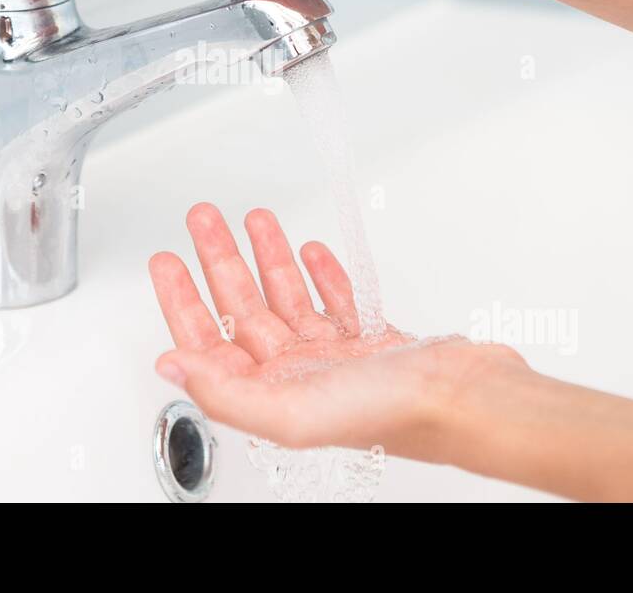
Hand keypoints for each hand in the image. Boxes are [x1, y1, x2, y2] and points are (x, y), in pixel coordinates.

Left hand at [148, 202, 530, 463]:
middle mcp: (297, 375)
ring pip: (287, 296)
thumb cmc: (389, 415)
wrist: (466, 398)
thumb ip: (222, 393)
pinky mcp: (372, 340)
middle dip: (219, 258)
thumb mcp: (290, 414)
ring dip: (267, 256)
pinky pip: (336, 299)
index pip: (207, 341)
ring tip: (252, 217)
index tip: (166, 260)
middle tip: (202, 218)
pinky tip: (307, 251)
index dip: (181, 299)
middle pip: (242, 308)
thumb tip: (169, 367)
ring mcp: (334, 356)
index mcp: (272, 394)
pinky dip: (319, 273)